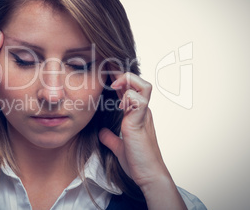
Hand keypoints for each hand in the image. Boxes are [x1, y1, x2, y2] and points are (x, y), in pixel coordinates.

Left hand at [99, 72, 165, 188]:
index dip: (119, 80)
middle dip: (122, 74)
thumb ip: (111, 138)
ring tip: (114, 86)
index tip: (105, 78)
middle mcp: (143, 111)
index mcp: (137, 114)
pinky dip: (129, 97)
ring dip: (129, 81)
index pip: (130, 89)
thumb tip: (102, 132)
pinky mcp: (141, 121)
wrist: (148, 175)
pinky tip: (120, 105)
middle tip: (107, 74)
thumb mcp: (119, 147)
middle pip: (139, 81)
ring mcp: (144, 115)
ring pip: (144, 85)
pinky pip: (139, 99)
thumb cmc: (137, 162)